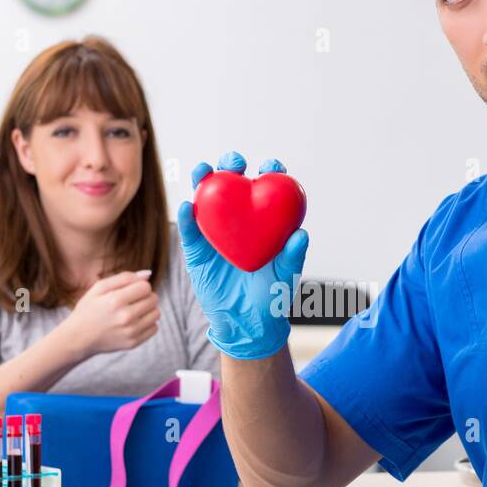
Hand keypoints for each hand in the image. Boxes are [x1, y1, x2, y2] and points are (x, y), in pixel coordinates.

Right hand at [63, 270, 160, 356]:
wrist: (78, 338)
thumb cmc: (89, 309)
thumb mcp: (99, 288)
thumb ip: (124, 277)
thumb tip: (148, 274)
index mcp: (115, 300)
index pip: (146, 287)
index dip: (140, 286)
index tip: (130, 290)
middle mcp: (125, 317)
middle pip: (153, 299)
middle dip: (145, 297)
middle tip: (132, 301)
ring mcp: (130, 332)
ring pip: (157, 313)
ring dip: (148, 310)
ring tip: (134, 311)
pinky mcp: (133, 343)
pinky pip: (154, 328)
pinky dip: (147, 324)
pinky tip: (134, 323)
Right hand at [178, 150, 308, 359]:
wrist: (246, 323)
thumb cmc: (271, 296)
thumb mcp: (286, 276)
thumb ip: (293, 256)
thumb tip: (301, 234)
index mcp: (261, 221)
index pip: (266, 189)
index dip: (269, 172)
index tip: (272, 167)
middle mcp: (237, 220)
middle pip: (232, 184)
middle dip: (232, 166)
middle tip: (234, 163)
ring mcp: (214, 232)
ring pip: (206, 200)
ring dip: (203, 180)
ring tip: (203, 170)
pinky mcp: (196, 250)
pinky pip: (189, 230)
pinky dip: (186, 216)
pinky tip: (187, 206)